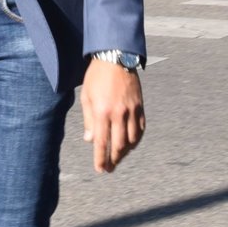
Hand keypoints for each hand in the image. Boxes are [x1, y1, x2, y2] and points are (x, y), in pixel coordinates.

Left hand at [81, 58, 144, 173]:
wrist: (115, 57)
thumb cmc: (96, 76)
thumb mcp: (86, 96)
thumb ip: (88, 120)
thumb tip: (90, 140)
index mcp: (102, 112)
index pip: (102, 142)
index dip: (101, 159)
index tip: (100, 169)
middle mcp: (118, 114)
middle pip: (119, 145)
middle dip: (114, 160)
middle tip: (110, 168)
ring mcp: (131, 111)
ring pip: (132, 140)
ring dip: (126, 152)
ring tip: (119, 157)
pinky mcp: (140, 106)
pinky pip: (141, 129)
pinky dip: (136, 140)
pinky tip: (131, 144)